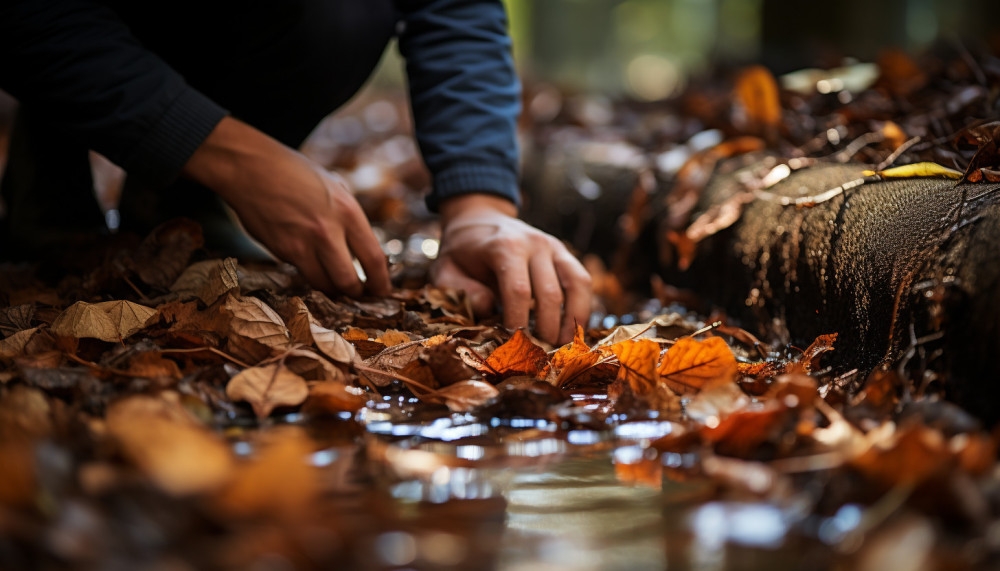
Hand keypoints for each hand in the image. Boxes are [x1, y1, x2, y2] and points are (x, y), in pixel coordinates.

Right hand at [182, 117, 390, 296]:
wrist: (251, 168)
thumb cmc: (294, 173)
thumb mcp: (334, 185)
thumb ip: (349, 214)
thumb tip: (363, 243)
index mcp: (348, 210)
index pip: (374, 258)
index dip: (381, 282)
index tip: (382, 291)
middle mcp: (328, 230)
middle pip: (349, 281)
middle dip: (356, 294)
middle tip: (359, 295)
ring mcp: (303, 243)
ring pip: (324, 284)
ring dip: (332, 290)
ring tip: (336, 286)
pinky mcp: (282, 251)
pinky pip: (302, 272)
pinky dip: (310, 273)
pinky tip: (310, 264)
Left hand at [433, 194, 591, 344]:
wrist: (479, 219)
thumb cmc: (462, 252)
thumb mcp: (446, 269)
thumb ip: (461, 291)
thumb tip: (489, 309)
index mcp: (504, 246)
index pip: (518, 290)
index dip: (519, 322)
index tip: (514, 347)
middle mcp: (534, 243)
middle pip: (550, 293)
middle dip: (546, 329)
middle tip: (538, 356)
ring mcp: (554, 246)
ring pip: (577, 285)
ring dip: (573, 321)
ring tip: (562, 347)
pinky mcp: (565, 253)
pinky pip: (582, 281)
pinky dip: (582, 307)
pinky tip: (573, 331)